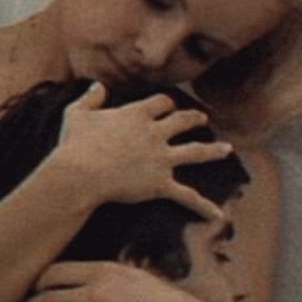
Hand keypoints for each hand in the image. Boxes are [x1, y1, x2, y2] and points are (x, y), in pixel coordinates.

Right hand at [52, 82, 231, 219]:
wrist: (80, 173)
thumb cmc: (75, 144)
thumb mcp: (77, 114)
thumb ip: (90, 97)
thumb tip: (97, 85)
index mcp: (137, 114)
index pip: (161, 102)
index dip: (166, 103)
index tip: (168, 105)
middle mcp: (155, 133)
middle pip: (182, 121)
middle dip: (194, 119)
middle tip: (202, 119)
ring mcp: (161, 159)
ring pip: (195, 151)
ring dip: (212, 150)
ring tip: (226, 149)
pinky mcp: (161, 184)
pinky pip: (188, 196)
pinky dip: (204, 207)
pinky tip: (219, 216)